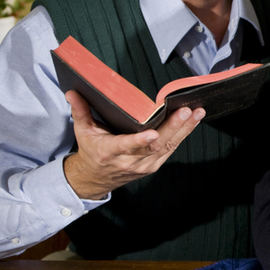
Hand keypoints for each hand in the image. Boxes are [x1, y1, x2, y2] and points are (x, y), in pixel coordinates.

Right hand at [62, 90, 203, 198]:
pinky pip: (171, 149)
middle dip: (173, 127)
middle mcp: (129, 161)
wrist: (96, 178)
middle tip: (186, 111)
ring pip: (167, 147)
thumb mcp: (83, 131)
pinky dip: (183, 134)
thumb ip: (80, 111)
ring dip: (184, 129)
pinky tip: (193, 121)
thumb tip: (72, 91)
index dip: (140, 141)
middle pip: (155, 145)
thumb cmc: (92, 151)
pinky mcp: (154, 165)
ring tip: (196, 112)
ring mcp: (144, 165)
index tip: (152, 133)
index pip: (126, 146)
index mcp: (109, 151)